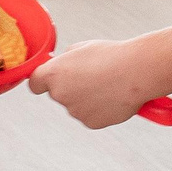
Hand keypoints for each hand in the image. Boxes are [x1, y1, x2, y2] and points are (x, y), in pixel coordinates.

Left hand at [29, 40, 166, 128]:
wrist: (137, 72)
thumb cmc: (112, 55)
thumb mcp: (82, 48)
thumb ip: (66, 60)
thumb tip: (64, 66)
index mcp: (54, 73)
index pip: (34, 83)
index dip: (41, 81)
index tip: (49, 79)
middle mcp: (60, 94)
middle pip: (58, 93)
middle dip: (70, 87)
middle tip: (92, 76)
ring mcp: (75, 111)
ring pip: (76, 105)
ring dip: (87, 98)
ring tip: (107, 84)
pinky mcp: (90, 123)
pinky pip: (91, 116)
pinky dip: (99, 109)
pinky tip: (112, 96)